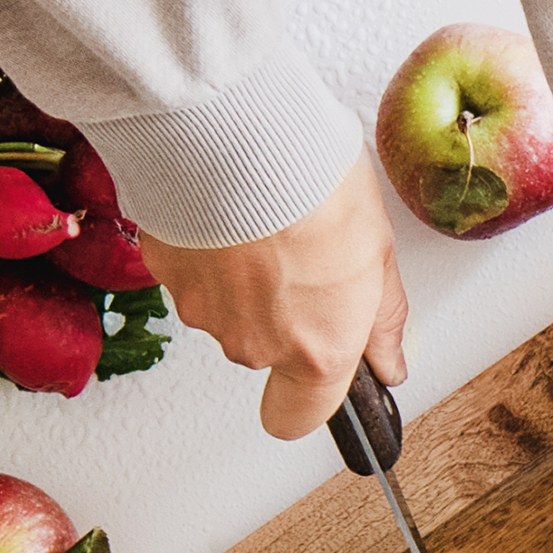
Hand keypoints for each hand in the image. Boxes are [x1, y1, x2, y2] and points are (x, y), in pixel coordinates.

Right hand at [149, 174, 409, 439]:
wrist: (235, 133)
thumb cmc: (311, 183)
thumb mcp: (377, 251)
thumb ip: (381, 320)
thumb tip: (388, 360)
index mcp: (314, 350)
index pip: (298, 419)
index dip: (309, 400)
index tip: (324, 376)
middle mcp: (254, 343)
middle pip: (265, 351)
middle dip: (283, 313)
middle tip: (304, 256)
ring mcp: (203, 311)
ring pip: (226, 309)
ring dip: (244, 278)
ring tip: (267, 222)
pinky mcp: (163, 272)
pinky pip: (192, 272)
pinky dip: (208, 250)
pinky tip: (229, 210)